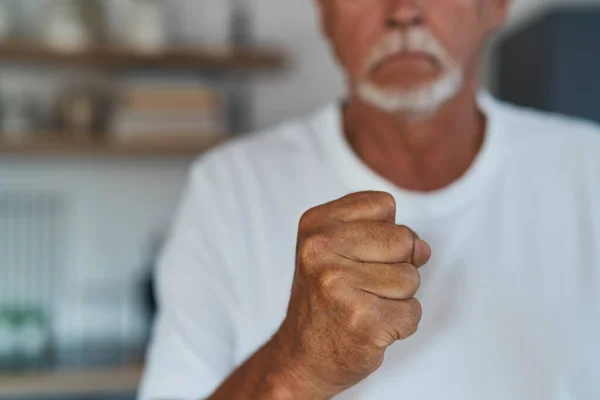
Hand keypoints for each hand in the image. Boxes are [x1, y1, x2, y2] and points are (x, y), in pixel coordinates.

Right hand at [275, 191, 430, 397]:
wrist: (301, 357)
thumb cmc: (326, 300)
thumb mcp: (338, 249)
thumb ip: (383, 235)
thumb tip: (423, 249)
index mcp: (315, 223)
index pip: (383, 204)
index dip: (384, 232)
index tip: (358, 256)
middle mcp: (321, 249)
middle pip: (403, 239)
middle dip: (396, 265)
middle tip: (362, 286)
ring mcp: (338, 285)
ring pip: (411, 277)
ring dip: (397, 297)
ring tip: (364, 306)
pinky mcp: (361, 320)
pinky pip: (413, 312)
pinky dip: (400, 324)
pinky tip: (371, 327)